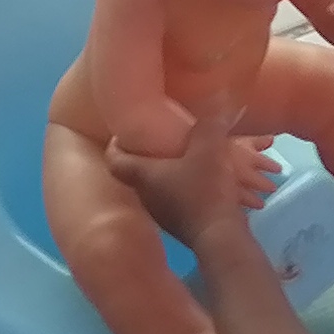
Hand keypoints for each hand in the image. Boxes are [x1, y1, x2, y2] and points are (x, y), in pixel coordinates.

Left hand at [121, 128, 278, 249]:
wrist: (220, 236)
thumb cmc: (205, 190)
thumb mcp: (210, 149)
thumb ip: (211, 123)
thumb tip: (220, 97)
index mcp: (143, 175)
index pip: (114, 159)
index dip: (115, 143)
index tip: (124, 130)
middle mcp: (146, 195)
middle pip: (135, 170)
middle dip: (146, 153)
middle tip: (158, 136)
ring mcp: (162, 212)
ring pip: (156, 185)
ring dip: (166, 170)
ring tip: (183, 154)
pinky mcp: (179, 223)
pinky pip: (173, 198)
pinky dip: (181, 185)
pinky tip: (201, 177)